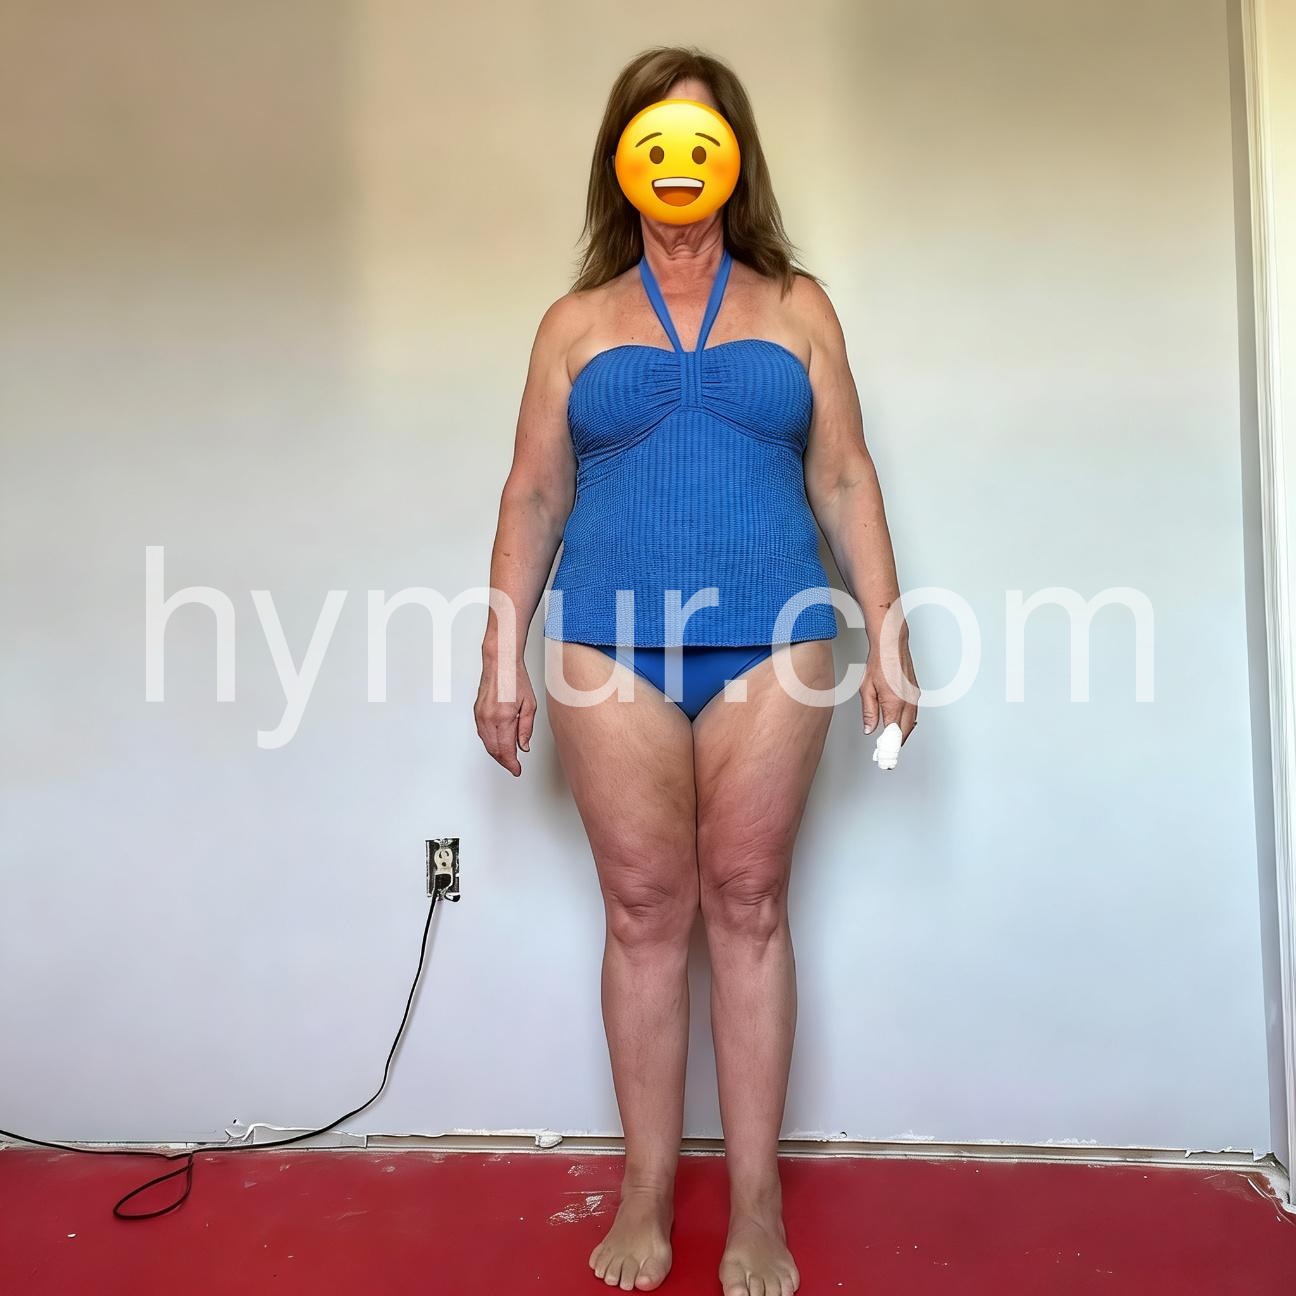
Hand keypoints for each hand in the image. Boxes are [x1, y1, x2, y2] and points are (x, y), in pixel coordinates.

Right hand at [474, 656, 536, 776]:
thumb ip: (526, 729)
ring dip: (497, 753)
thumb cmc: (516, 679)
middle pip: (494, 750)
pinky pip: (482, 734)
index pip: (506, 750)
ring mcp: (480, 716)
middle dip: (505, 761)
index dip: (512, 764)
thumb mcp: (530, 705)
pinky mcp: (477, 713)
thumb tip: (523, 747)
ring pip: (487, 744)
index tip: (517, 770)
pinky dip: (490, 743)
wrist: (500, 663)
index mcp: (503, 717)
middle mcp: (489, 718)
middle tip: (514, 766)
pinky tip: (499, 745)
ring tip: (509, 758)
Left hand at [860, 627, 918, 743]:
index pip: (893, 733)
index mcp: (894, 703)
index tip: (884, 757)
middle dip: (896, 743)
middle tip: (886, 751)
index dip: (888, 747)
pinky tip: (899, 724)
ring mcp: (914, 697)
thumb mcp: (866, 689)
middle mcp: (908, 702)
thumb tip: (869, 729)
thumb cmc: (879, 663)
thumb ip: (869, 712)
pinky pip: (913, 713)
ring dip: (903, 734)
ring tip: (891, 741)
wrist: (892, 645)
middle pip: (905, 731)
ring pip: (911, 723)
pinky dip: (907, 722)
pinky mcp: (916, 693)